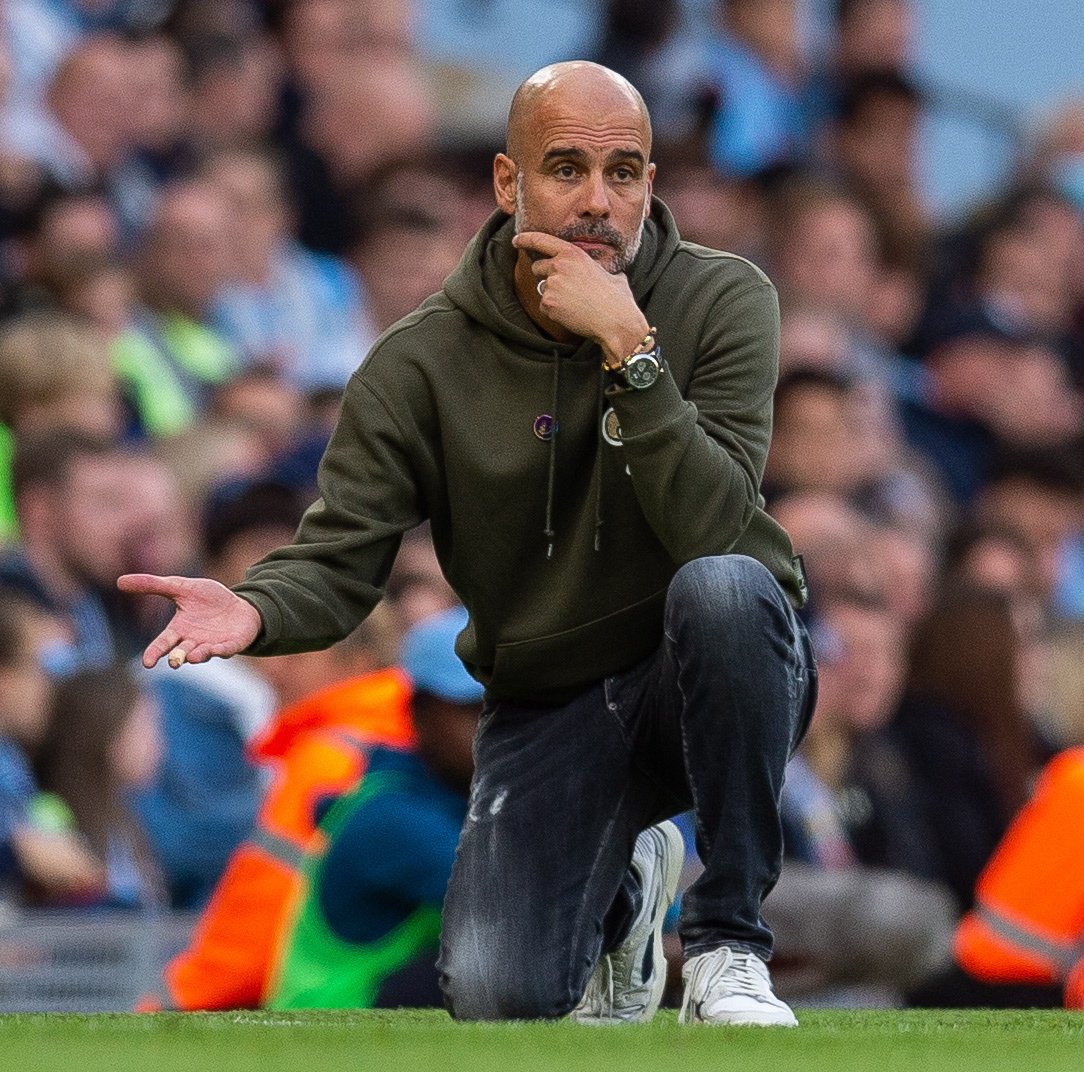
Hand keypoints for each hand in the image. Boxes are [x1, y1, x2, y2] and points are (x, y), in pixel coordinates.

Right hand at [117, 573, 261, 668]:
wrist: (240, 605)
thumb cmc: (209, 599)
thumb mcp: (181, 587)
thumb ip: (153, 585)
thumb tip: (119, 581)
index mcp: (179, 629)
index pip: (163, 643)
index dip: (155, 652)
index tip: (147, 663)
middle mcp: (193, 641)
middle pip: (181, 653)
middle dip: (177, 658)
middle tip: (173, 662)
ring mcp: (213, 645)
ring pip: (202, 654)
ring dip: (198, 655)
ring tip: (193, 656)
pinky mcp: (232, 644)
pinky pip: (226, 650)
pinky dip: (221, 650)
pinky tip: (218, 650)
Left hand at [513, 231, 648, 363]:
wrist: (615, 320)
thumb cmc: (617, 298)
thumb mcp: (608, 272)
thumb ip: (593, 268)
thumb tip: (598, 272)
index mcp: (573, 253)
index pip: (542, 240)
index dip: (525, 239)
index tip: (516, 240)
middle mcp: (559, 266)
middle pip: (537, 268)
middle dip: (546, 276)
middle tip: (564, 288)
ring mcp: (552, 284)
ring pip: (542, 289)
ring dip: (553, 296)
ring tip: (574, 303)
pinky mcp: (548, 303)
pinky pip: (544, 307)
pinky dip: (554, 312)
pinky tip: (571, 314)